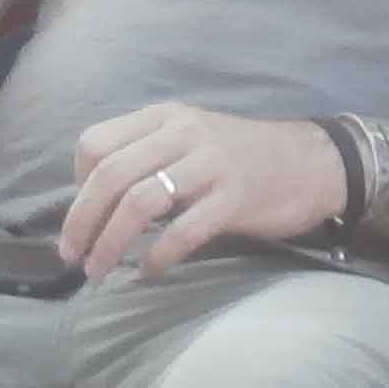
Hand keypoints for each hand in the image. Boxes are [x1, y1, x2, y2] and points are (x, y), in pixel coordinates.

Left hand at [58, 105, 347, 281]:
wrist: (315, 163)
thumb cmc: (244, 158)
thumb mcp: (191, 138)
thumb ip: (148, 155)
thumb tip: (96, 203)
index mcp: (165, 116)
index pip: (95, 144)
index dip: (77, 185)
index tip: (83, 216)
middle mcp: (184, 132)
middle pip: (110, 176)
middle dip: (81, 222)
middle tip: (73, 256)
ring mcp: (211, 163)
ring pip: (139, 203)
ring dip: (110, 243)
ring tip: (100, 270)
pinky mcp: (235, 197)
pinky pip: (183, 230)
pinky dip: (158, 256)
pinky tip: (150, 271)